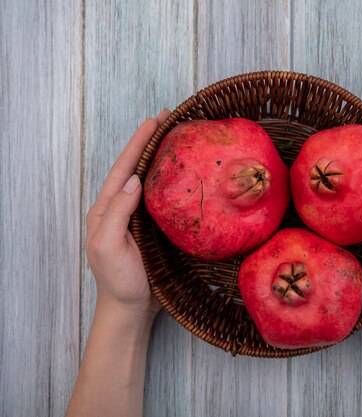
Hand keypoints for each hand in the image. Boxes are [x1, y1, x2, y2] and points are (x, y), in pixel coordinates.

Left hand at [86, 109, 170, 319]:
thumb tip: (134, 179)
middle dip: (149, 141)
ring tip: (175, 137)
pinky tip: (180, 175)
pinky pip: (158, 196)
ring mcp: (136, 218)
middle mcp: (120, 208)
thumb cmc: (119, 281)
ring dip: (159, 156)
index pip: (123, 168)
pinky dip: (167, 179)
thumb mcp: (110, 247)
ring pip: (147, 179)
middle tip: (169, 119)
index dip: (138, 143)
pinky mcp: (151, 228)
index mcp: (106, 209)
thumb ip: (118, 213)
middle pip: (134, 167)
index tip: (155, 120)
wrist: (129, 310)